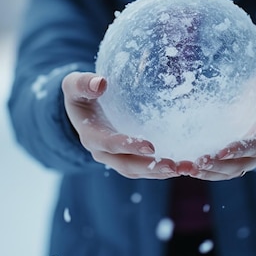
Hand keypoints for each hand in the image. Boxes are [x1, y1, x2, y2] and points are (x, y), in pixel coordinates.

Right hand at [62, 72, 180, 178]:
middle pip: (126, 165)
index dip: (128, 146)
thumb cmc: (80, 92)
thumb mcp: (74, 84)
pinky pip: (143, 168)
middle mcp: (102, 152)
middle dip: (149, 167)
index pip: (109, 144)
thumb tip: (101, 83)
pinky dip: (160, 169)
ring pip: (136, 171)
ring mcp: (115, 157)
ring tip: (182, 169)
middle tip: (173, 166)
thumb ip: (83, 83)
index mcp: (90, 135)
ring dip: (158, 172)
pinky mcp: (127, 157)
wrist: (81, 107)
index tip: (150, 146)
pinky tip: (180, 165)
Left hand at [189, 74, 255, 180]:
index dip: (239, 151)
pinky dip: (200, 170)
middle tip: (197, 163)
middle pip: (237, 166)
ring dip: (205, 172)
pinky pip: (216, 169)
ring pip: (224, 172)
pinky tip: (182, 166)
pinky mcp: (230, 158)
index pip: (255, 147)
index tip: (221, 151)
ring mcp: (243, 159)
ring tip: (184, 168)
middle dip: (217, 166)